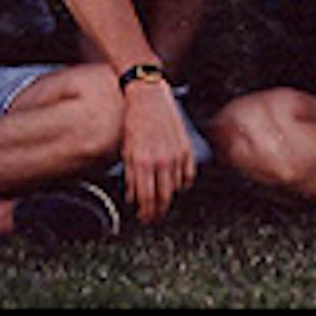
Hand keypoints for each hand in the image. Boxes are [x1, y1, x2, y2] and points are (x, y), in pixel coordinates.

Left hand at [117, 79, 195, 223]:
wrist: (149, 97)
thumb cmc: (135, 122)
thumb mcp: (127, 150)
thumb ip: (130, 176)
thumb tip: (132, 198)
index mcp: (142, 162)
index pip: (146, 199)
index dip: (146, 213)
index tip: (144, 218)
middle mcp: (161, 161)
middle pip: (163, 198)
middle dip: (157, 213)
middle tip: (153, 218)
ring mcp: (176, 155)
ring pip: (176, 189)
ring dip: (169, 198)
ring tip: (162, 200)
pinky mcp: (186, 148)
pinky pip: (188, 175)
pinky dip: (183, 184)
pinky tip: (175, 185)